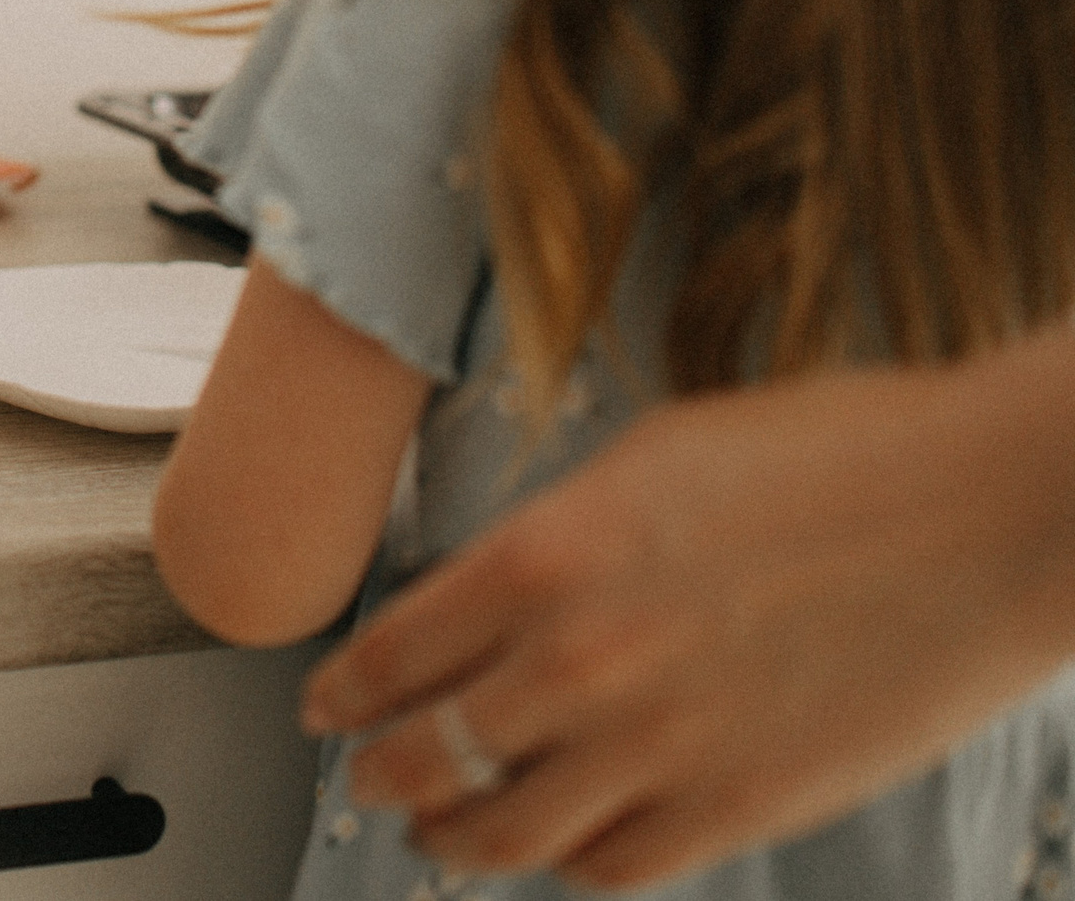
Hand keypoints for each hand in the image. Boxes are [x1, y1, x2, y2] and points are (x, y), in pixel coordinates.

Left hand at [300, 338, 1074, 888]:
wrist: (991, 509)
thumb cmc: (835, 452)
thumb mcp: (653, 457)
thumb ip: (559, 533)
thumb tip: (498, 590)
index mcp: (543, 553)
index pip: (393, 652)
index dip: (343, 691)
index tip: (322, 709)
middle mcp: (576, 660)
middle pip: (427, 754)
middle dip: (380, 774)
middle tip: (366, 777)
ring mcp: (657, 745)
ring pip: (505, 832)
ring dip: (455, 837)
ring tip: (437, 832)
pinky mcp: (739, 807)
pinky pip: (614, 867)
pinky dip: (570, 865)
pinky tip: (560, 847)